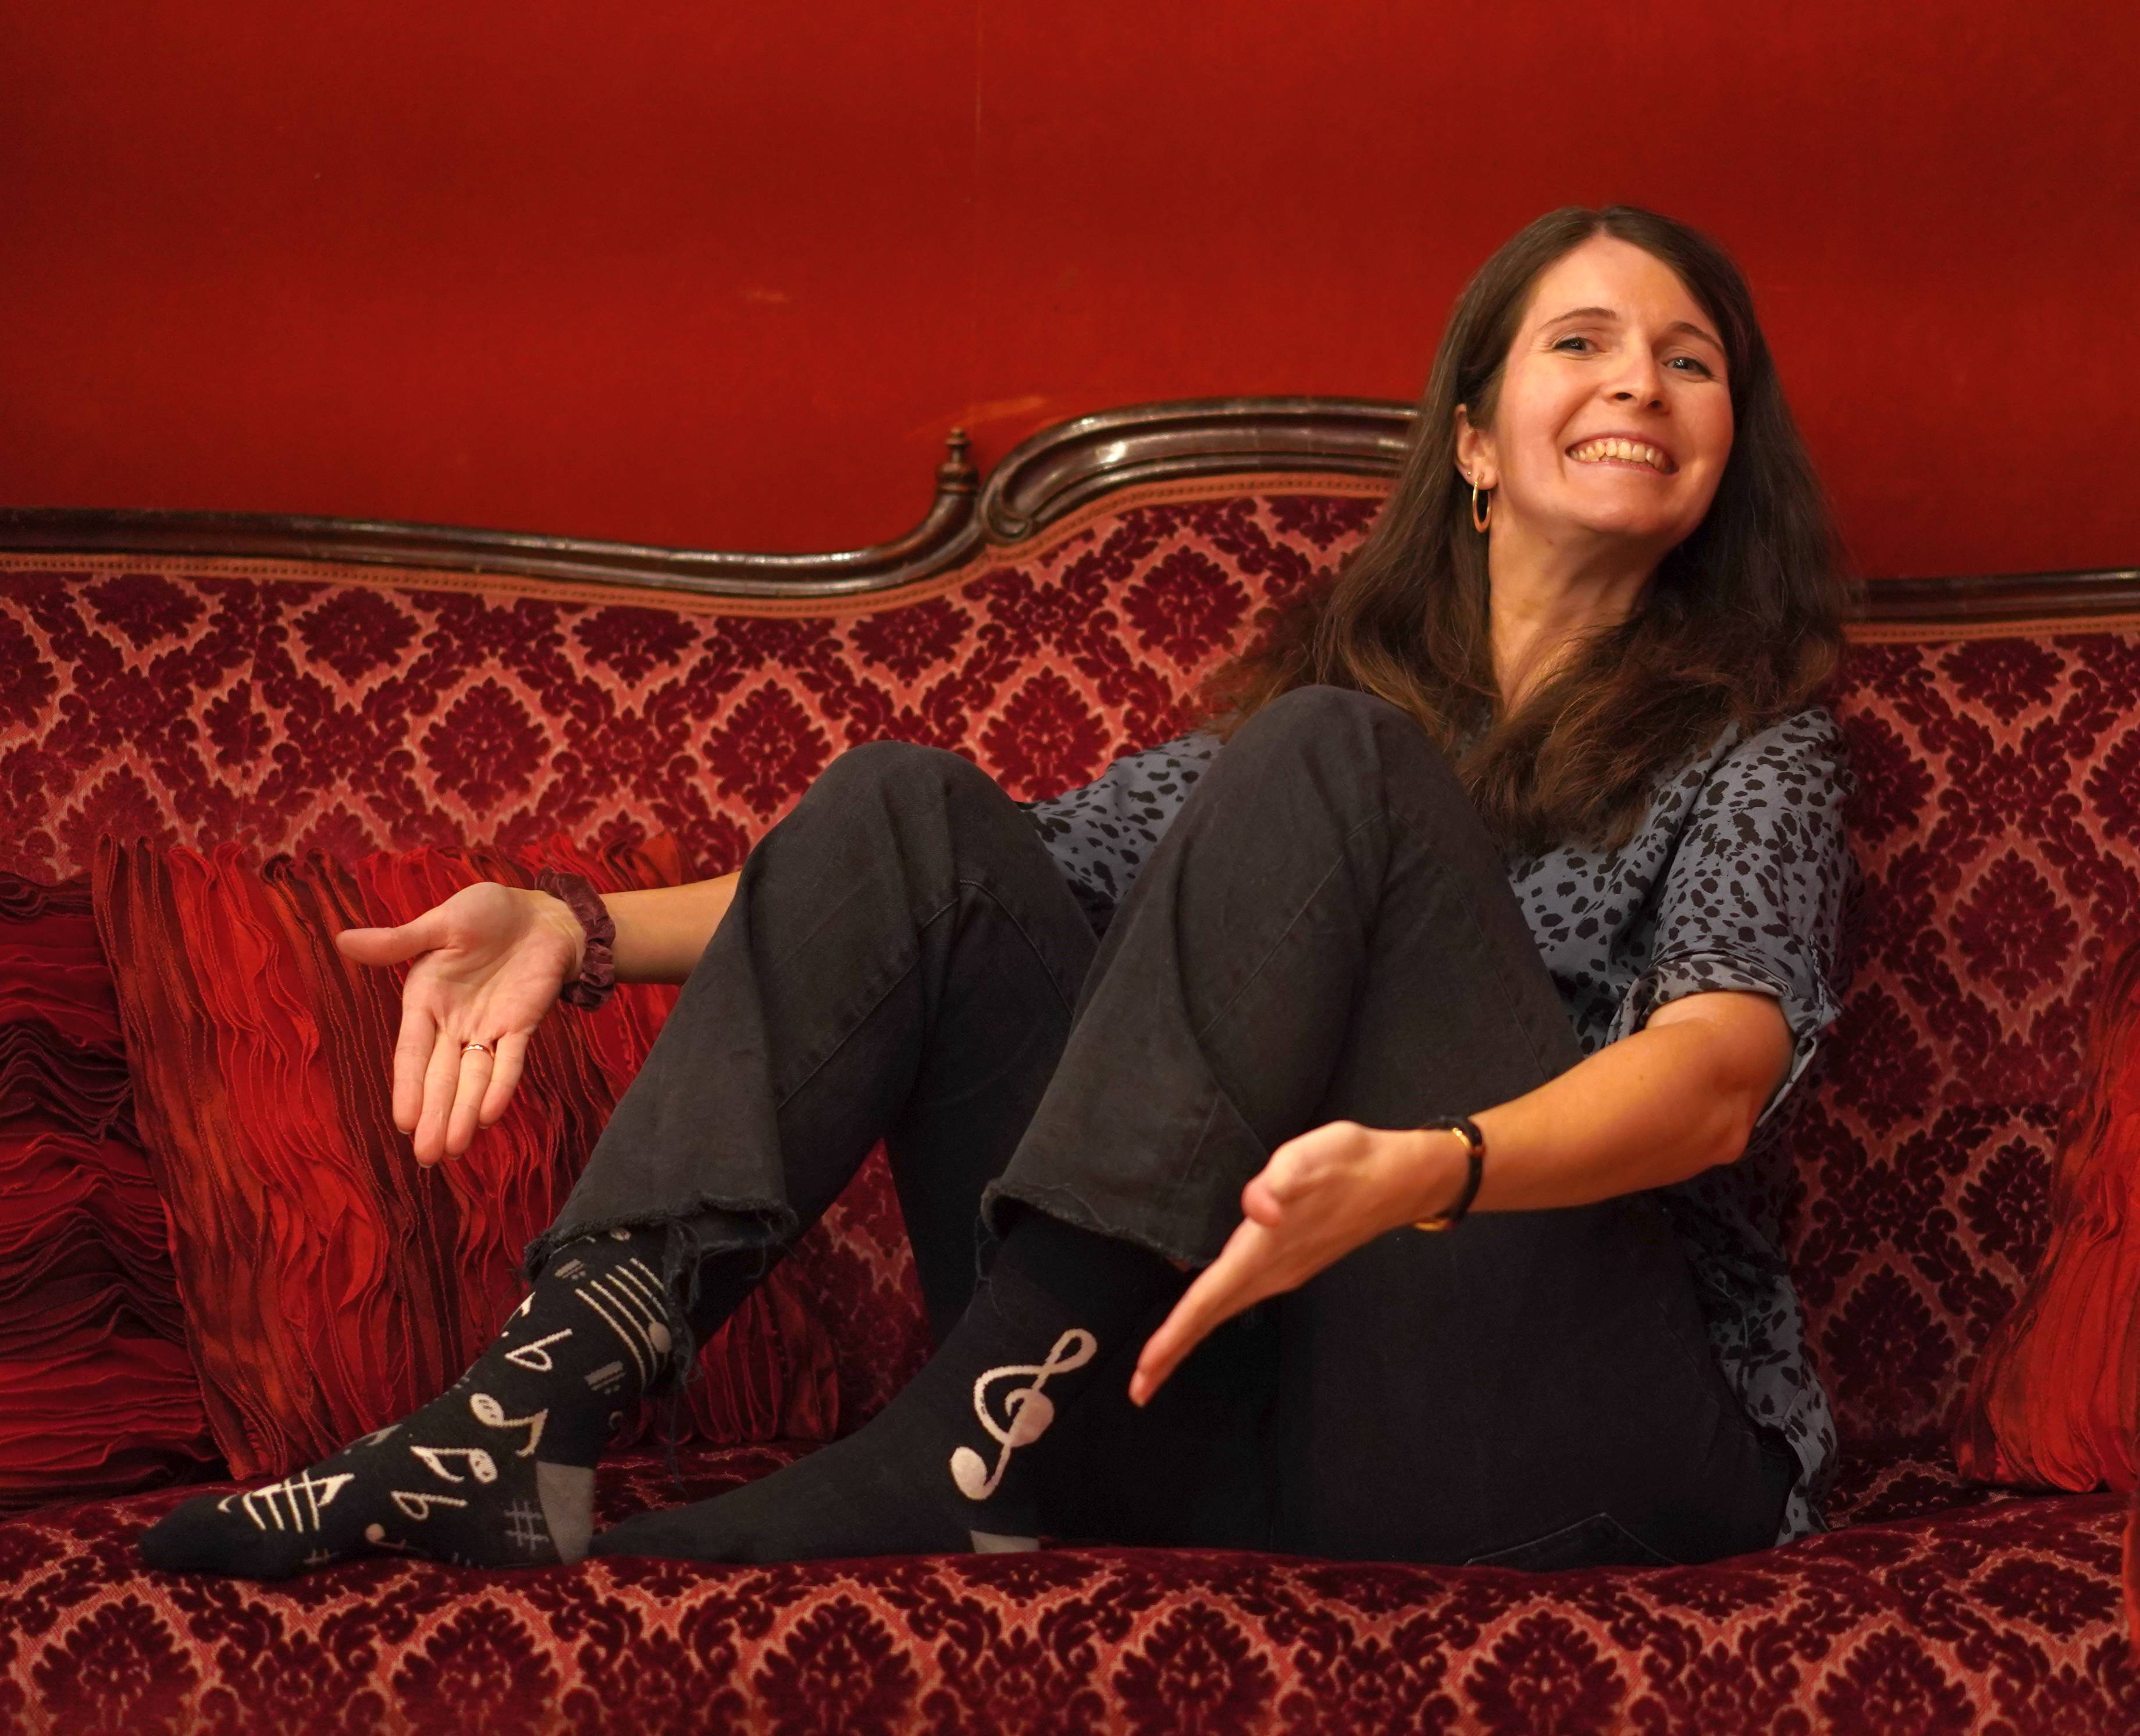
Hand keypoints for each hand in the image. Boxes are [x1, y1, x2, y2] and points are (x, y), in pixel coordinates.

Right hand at [334, 882, 585, 1165]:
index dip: (407, 1087)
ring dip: (462, 1113)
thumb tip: (343, 940)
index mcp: (424, 1000)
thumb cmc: (485, 913)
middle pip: (440, 1077)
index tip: (402, 1123)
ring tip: (452, 1151)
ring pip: (473, 1078)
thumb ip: (399, 941)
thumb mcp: (441, 923)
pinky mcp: (523, 1025)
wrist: (540, 912)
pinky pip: (511, 1061)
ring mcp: (489, 1028)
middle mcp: (453, 1023)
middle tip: (427, 1159)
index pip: (411, 1052)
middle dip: (433, 1116)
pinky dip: (501, 1086)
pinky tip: (488, 1116)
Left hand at [1129, 1119, 1460, 1405]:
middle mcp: (1273, 1272)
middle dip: (1173, 1354)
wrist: (1403, 1179)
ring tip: (1159, 1360)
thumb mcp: (1313, 1156)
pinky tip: (1200, 1312)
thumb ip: (1281, 1180)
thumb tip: (1260, 1208)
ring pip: (1226, 1310)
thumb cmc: (1352, 1162)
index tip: (1144, 1370)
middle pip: (1213, 1317)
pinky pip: (1239, 1296)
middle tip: (1138, 1389)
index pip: (1209, 1299)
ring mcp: (1284, 1272)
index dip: (1175, 1335)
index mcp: (1266, 1250)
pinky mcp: (1292, 1262)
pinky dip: (1211, 1313)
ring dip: (1191, 1335)